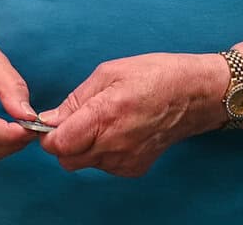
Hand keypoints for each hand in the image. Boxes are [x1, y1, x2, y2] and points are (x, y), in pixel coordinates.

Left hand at [36, 52, 218, 177]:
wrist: (194, 94)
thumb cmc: (154, 75)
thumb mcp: (108, 72)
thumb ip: (75, 100)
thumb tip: (49, 119)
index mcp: (103, 116)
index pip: (57, 145)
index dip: (48, 134)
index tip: (51, 122)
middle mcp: (113, 145)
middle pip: (67, 159)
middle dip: (63, 142)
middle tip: (76, 119)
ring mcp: (125, 161)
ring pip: (84, 163)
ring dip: (83, 147)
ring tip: (103, 121)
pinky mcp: (135, 169)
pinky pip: (104, 166)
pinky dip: (102, 152)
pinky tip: (118, 131)